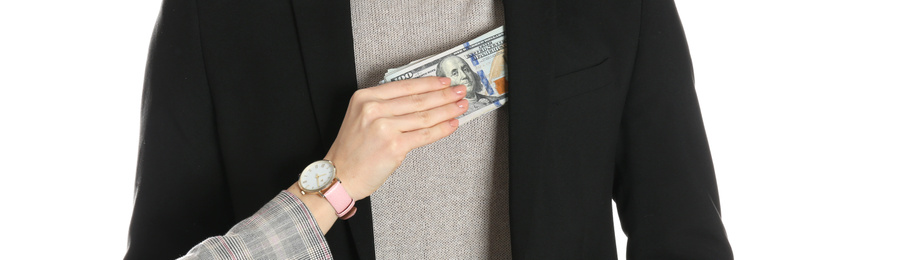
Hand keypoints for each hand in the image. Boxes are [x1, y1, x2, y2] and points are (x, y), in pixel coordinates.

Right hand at [324, 77, 467, 199]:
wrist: (340, 176)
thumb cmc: (352, 149)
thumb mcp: (360, 116)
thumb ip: (384, 105)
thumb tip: (420, 99)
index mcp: (365, 97)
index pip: (405, 86)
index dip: (429, 83)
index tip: (444, 81)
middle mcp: (374, 109)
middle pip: (418, 100)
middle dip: (444, 95)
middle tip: (460, 91)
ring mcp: (385, 128)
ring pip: (425, 116)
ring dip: (447, 110)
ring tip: (461, 106)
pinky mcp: (394, 146)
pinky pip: (425, 135)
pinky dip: (442, 129)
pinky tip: (452, 124)